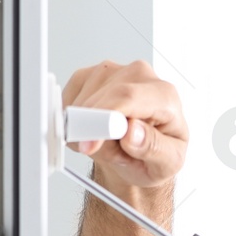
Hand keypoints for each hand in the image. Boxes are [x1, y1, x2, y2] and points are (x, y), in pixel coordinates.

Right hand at [60, 59, 187, 191]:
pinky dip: (75, 124)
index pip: (127, 97)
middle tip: (110, 154)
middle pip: (100, 100)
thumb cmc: (157, 156)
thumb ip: (153, 148)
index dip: (103, 120)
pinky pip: (69, 102)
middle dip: (94, 133)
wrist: (142, 157)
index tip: (90, 144)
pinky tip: (95, 131)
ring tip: (109, 144)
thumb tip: (132, 133)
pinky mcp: (89, 76)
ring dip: (87, 131)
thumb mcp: (167, 163)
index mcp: (164, 94)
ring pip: (81, 103)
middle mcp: (139, 75)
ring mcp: (112, 72)